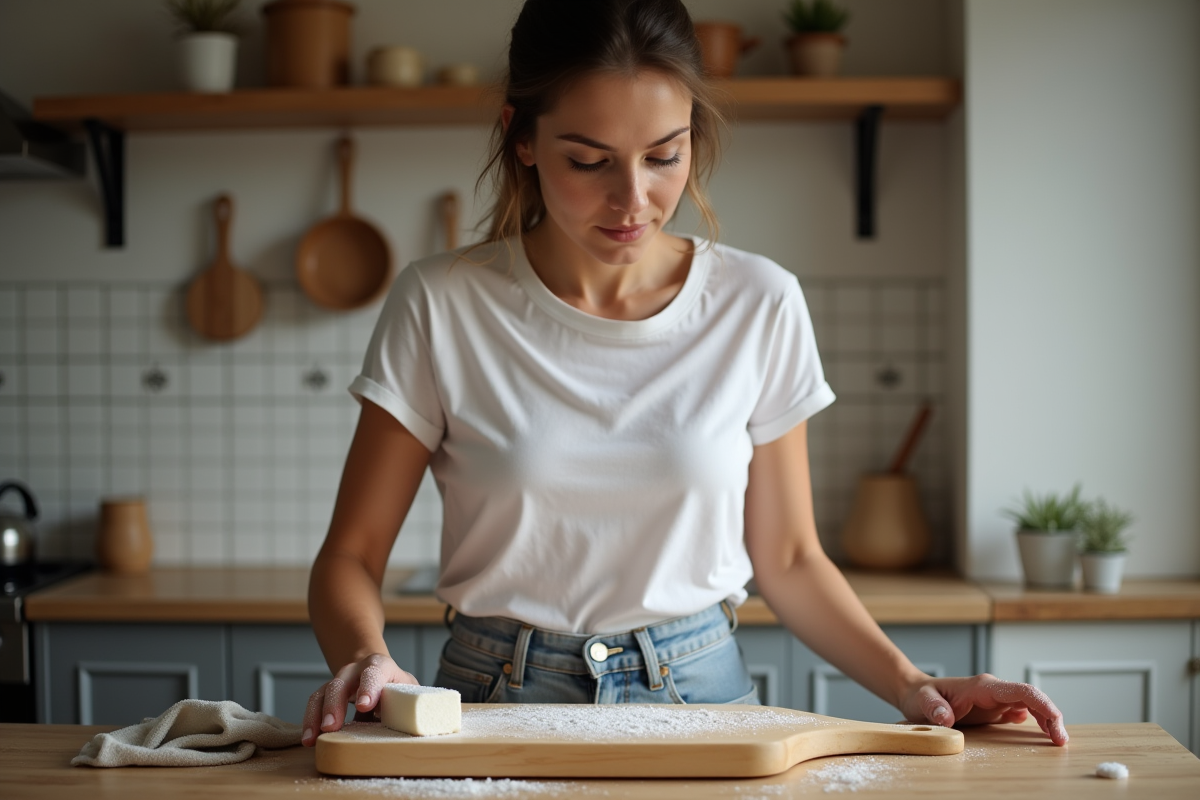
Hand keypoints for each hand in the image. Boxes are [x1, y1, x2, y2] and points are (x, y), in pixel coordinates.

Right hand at [301, 653, 417, 746]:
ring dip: (316, 716)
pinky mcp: (326, 694)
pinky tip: (308, 739)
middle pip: (341, 682)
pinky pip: (314, 704)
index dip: (369, 688)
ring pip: (322, 693)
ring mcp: (338, 681)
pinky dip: (310, 721)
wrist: (376, 670)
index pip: (374, 673)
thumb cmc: (395, 686)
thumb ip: (409, 704)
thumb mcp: (407, 690)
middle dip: (335, 705)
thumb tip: (412, 725)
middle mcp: (355, 670)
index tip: (364, 705)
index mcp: (380, 666)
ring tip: (313, 738)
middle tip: (332, 726)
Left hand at [899, 673, 1067, 745]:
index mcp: (982, 687)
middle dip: (1051, 716)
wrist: (917, 693)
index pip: (1019, 690)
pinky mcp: (996, 709)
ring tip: (1057, 741)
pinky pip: (1023, 713)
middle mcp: (994, 691)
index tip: (1055, 720)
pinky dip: (1037, 723)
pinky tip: (1045, 735)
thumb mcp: (922, 701)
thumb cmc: (921, 696)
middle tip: (1061, 741)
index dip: (1041, 703)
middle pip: (1032, 698)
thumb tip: (947, 719)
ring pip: (1031, 706)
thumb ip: (934, 708)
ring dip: (1047, 720)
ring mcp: (997, 700)